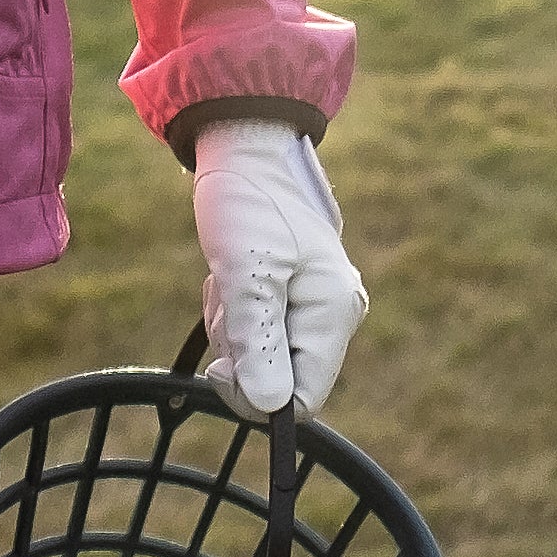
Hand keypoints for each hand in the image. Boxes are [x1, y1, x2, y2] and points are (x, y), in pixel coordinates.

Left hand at [187, 117, 369, 418]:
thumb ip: (259, 341)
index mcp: (335, 312)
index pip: (303, 399)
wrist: (247, 148)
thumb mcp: (244, 273)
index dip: (258, 394)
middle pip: (280, 379)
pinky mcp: (298, 294)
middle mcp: (336, 313)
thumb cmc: (247, 203)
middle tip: (228, 298)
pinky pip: (261, 330)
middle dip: (241, 350)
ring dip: (234, 327)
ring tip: (229, 278)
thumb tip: (270, 408)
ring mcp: (318, 304)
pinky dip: (238, 311)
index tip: (220, 364)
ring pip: (264, 355)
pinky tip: (233, 275)